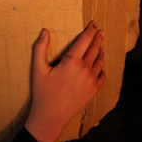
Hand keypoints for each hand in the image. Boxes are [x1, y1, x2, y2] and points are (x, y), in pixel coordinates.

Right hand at [25, 21, 105, 141]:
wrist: (51, 116)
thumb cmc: (42, 92)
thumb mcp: (38, 69)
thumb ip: (40, 48)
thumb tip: (44, 31)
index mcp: (71, 61)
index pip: (85, 40)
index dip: (90, 30)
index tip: (93, 24)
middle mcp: (84, 69)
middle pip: (95, 48)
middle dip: (98, 38)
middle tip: (100, 32)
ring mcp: (91, 80)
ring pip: (100, 61)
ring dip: (101, 52)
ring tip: (101, 47)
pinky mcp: (94, 90)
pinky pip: (102, 76)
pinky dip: (102, 69)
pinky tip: (99, 66)